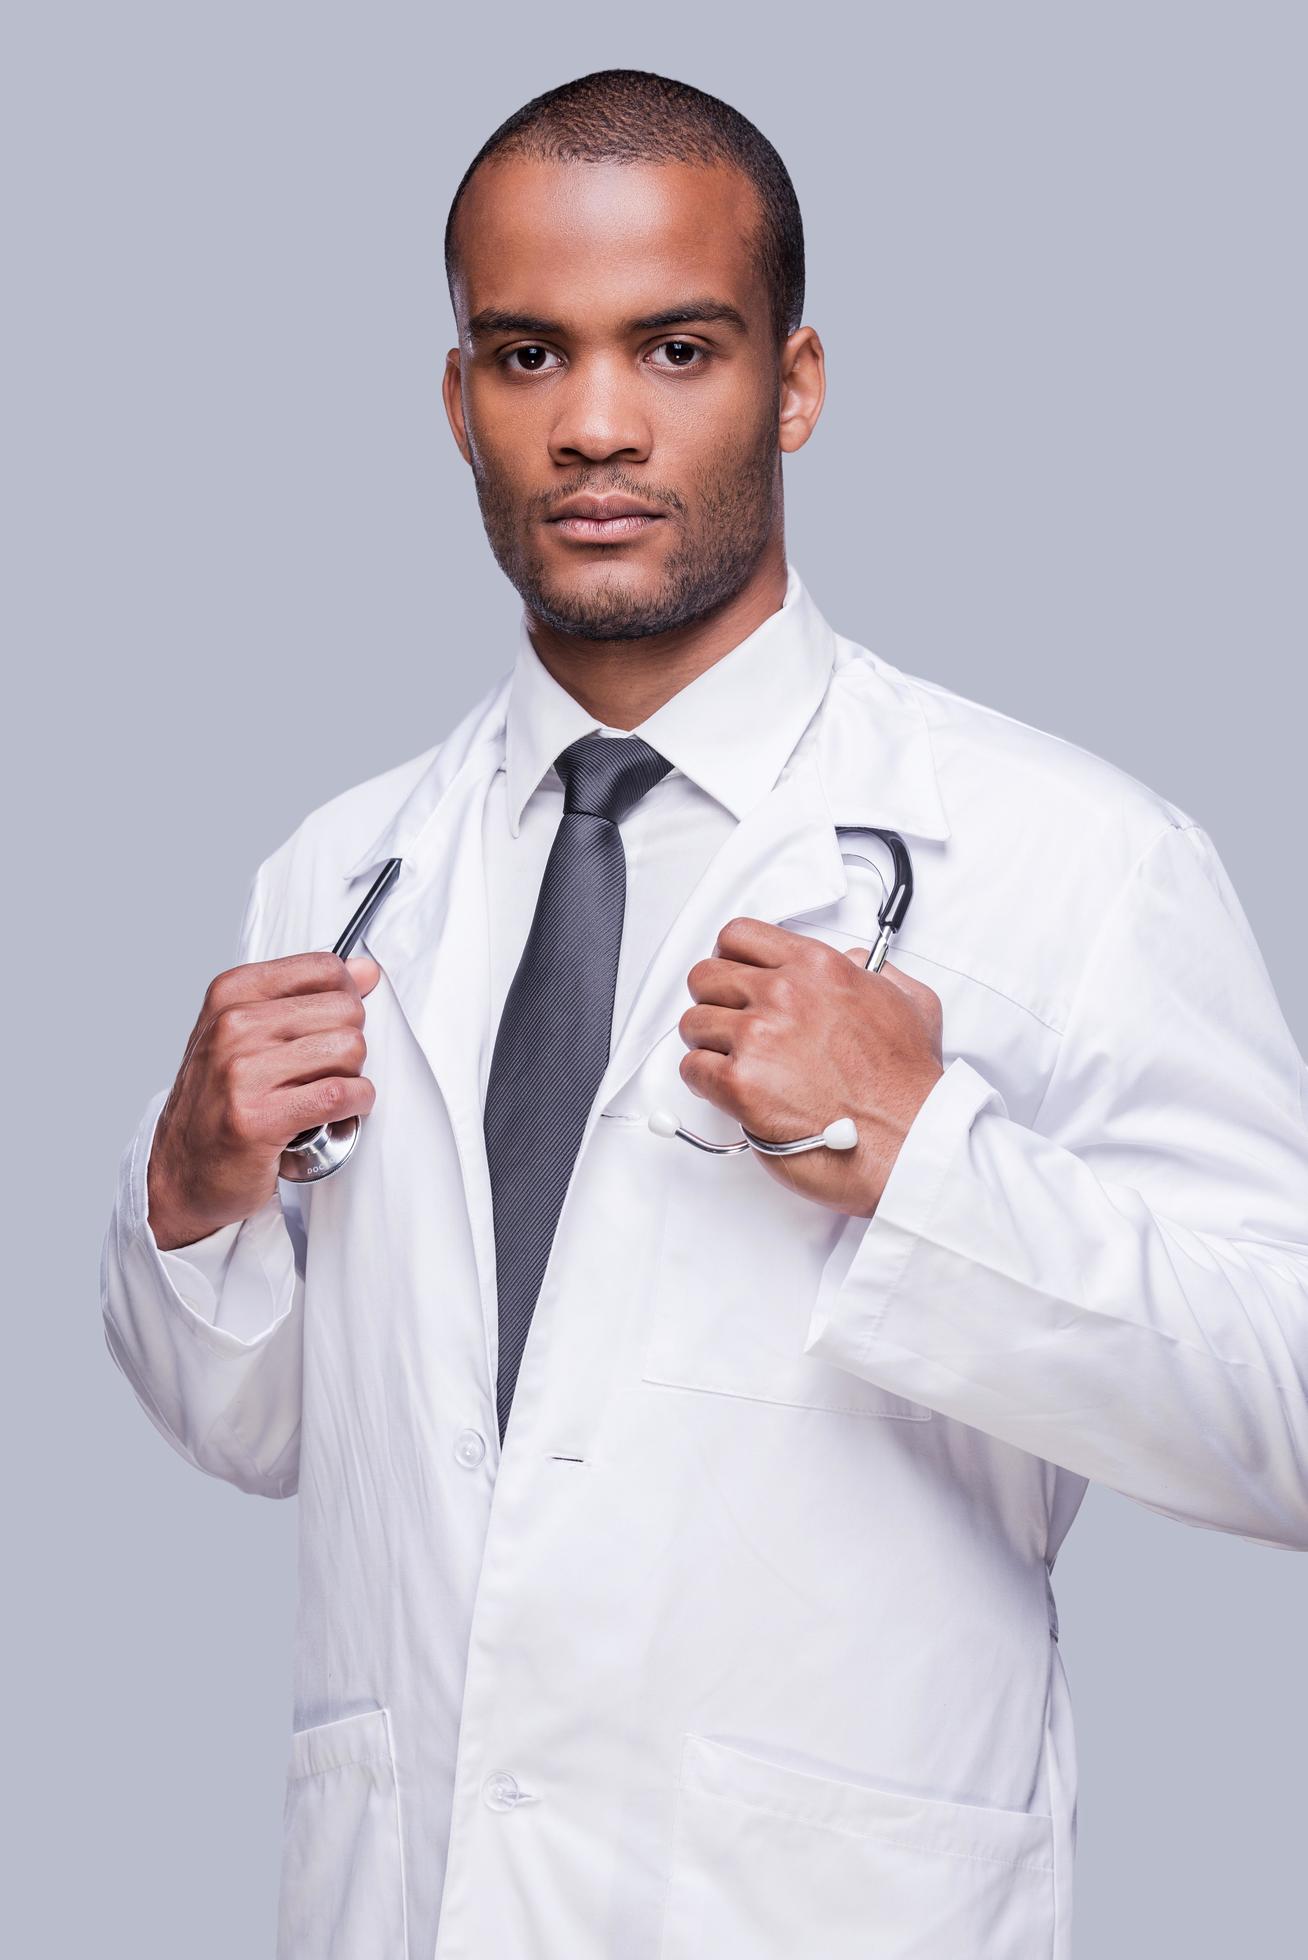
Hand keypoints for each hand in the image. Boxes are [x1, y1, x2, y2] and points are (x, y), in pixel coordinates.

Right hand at [147, 953, 381, 1249]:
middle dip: (349, 1044)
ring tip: (325, 1091)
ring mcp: (242, 1072)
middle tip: (326, 1070)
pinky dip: (355, 1105)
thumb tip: (366, 970)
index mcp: (231, 993)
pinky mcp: (259, 1118)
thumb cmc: (221, 1100)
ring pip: (350, 1050)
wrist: (184, 1170)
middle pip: (346, 1010)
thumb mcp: (252, 1033)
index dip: (346, 999)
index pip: (325, 968)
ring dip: (352, 1077)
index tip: (333, 1026)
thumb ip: (308, 996)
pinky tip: (338, 1113)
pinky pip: (342, 1094)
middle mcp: (232, 1026)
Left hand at [677, 918, 944, 1216]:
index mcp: (819, 968)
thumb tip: (855, 964)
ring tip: (731, 1062)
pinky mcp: (739, 1083)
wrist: (907, 1139)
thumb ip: (876, 972)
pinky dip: (702, 1080)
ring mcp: (758, 1037)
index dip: (730, 958)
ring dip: (707, 1043)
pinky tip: (727, 1089)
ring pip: (693, 1023)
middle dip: (713, 1000)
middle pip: (706, 976)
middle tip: (728, 1024)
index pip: (740, 937)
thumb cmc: (909, 1085)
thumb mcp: (913, 1002)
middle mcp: (783, 994)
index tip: (733, 977)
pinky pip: (692, 1069)